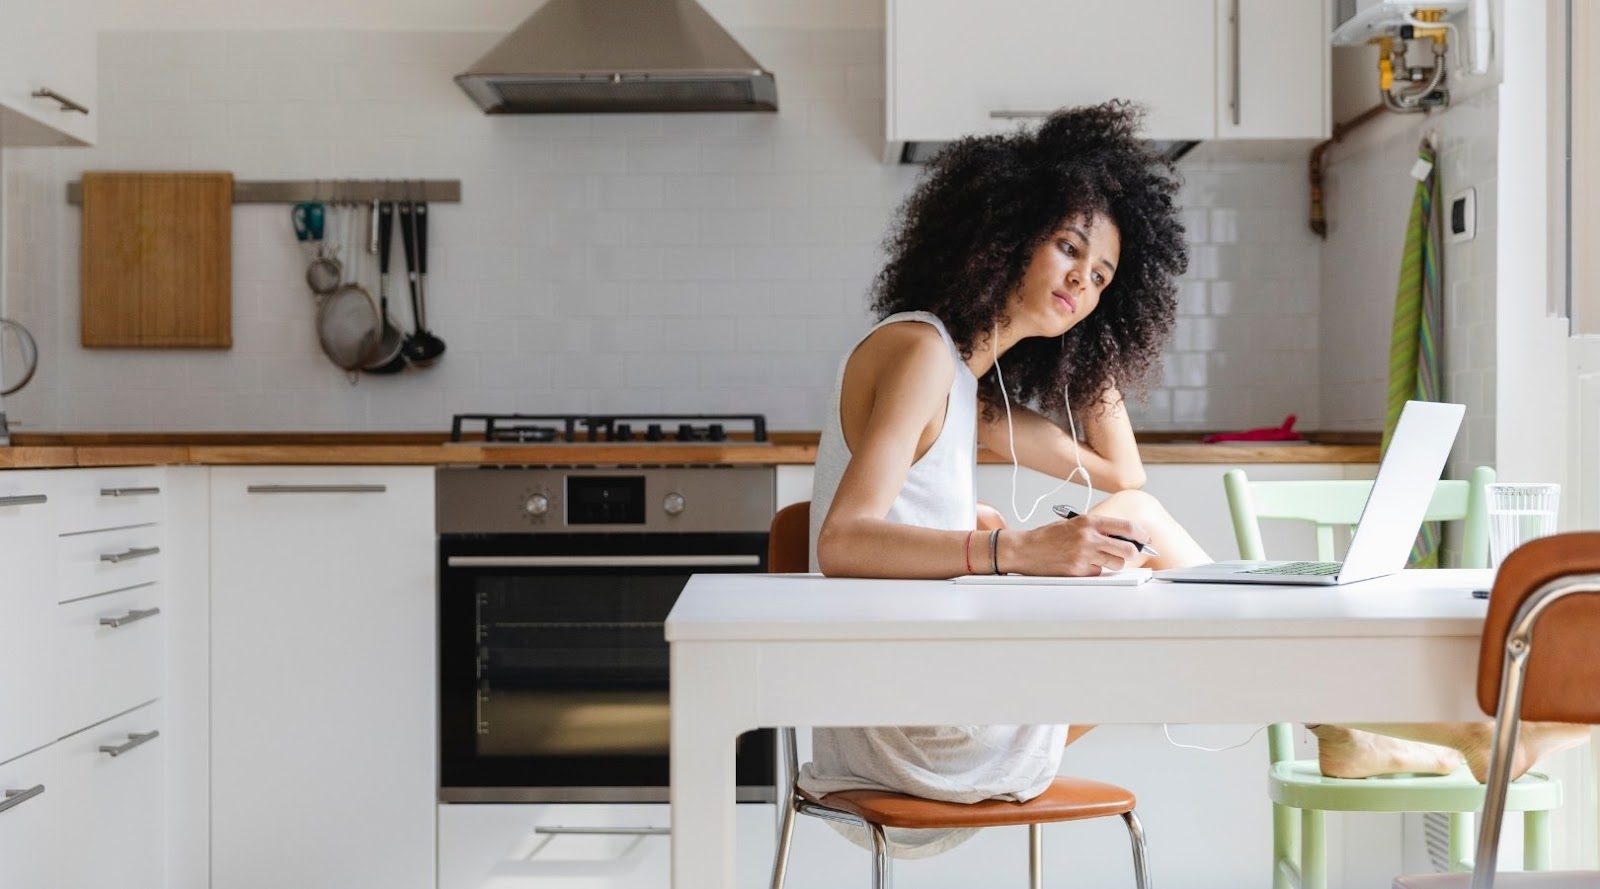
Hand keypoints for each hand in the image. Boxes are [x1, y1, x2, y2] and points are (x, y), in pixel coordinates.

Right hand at [1005, 513, 1148, 574]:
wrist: (1025, 549)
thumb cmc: (1047, 536)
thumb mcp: (1073, 524)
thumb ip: (1096, 528)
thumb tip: (1121, 536)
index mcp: (1089, 521)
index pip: (1127, 527)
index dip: (1141, 535)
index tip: (1145, 540)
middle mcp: (1089, 537)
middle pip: (1128, 549)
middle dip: (1132, 553)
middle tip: (1129, 554)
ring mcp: (1084, 555)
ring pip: (1116, 564)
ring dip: (1113, 563)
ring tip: (1100, 559)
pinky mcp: (1078, 570)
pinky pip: (1098, 573)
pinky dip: (1095, 571)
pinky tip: (1082, 565)